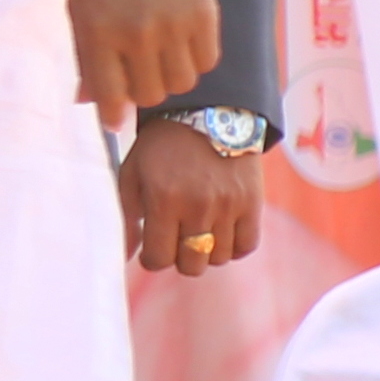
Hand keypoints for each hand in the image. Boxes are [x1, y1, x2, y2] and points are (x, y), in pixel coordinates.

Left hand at [66, 0, 218, 124]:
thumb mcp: (81, 10)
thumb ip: (86, 58)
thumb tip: (90, 103)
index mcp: (97, 33)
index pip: (109, 96)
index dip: (113, 115)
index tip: (116, 120)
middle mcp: (136, 34)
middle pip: (149, 95)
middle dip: (142, 88)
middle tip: (138, 68)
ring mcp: (173, 27)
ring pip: (181, 84)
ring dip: (171, 74)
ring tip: (160, 50)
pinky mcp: (204, 18)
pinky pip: (206, 62)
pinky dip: (195, 58)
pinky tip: (181, 37)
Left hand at [118, 115, 261, 275]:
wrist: (207, 115)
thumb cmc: (161, 147)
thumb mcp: (132, 174)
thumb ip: (127, 217)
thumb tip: (127, 254)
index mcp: (164, 200)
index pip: (159, 258)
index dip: (152, 259)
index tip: (151, 249)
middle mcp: (198, 207)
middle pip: (192, 265)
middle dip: (178, 257)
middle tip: (174, 238)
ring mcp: (229, 207)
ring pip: (219, 258)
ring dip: (206, 251)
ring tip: (196, 230)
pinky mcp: (252, 203)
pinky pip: (247, 246)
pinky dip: (234, 246)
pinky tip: (220, 231)